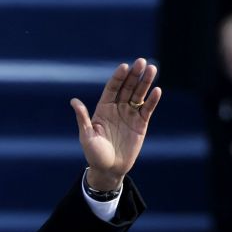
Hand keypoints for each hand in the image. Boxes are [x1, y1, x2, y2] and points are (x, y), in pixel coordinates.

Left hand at [70, 58, 160, 190]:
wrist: (109, 169)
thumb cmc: (94, 154)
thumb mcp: (87, 136)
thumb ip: (83, 118)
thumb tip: (73, 101)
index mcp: (103, 108)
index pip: (112, 88)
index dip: (118, 78)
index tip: (124, 67)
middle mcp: (117, 108)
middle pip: (127, 87)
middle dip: (134, 75)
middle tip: (141, 62)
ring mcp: (130, 114)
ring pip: (139, 94)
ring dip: (145, 82)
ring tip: (152, 69)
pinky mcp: (141, 123)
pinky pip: (147, 109)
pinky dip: (152, 100)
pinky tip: (157, 90)